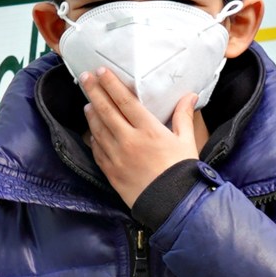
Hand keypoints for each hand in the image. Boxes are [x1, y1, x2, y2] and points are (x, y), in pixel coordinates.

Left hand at [81, 68, 203, 205]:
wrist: (174, 205)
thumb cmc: (183, 172)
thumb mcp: (187, 141)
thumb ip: (184, 116)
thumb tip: (190, 95)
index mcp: (149, 130)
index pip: (124, 100)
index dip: (111, 84)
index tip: (101, 71)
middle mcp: (129, 140)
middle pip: (105, 110)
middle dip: (94, 91)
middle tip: (85, 77)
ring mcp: (117, 156)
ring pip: (97, 128)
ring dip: (91, 113)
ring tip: (88, 103)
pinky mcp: (111, 172)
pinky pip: (97, 150)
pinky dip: (93, 138)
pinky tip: (92, 132)